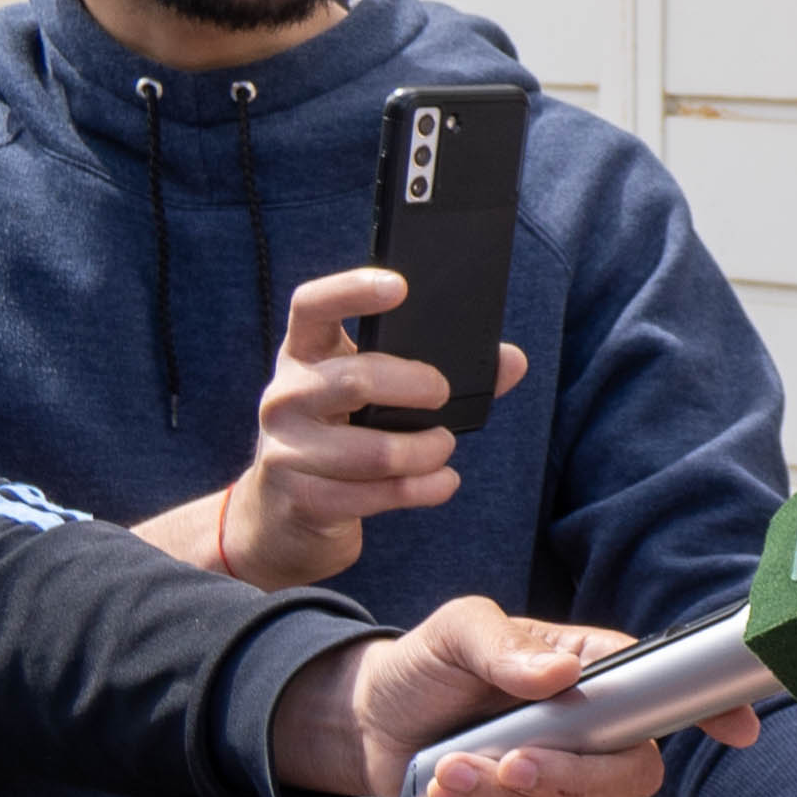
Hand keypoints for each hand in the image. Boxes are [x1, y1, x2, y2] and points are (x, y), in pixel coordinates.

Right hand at [143, 268, 531, 588]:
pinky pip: (375, 496)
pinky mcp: (303, 498)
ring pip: (374, 451)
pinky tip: (443, 482)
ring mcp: (287, 450)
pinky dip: (422, 490)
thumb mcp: (371, 395)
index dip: (352, 291)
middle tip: (443, 393)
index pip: (312, 306)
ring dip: (426, 451)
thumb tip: (512, 361)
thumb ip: (436, 373)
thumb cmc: (343, 433)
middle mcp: (285, 396)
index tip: (400, 286)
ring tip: (444, 445)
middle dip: (415, 386)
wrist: (287, 510)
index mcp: (303, 353)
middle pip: (355, 380)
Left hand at [271, 597, 751, 796]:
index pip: (669, 693)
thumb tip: (557, 674)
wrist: (371, 721)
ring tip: (445, 767)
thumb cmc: (427, 665)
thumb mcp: (456, 632)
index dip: (714, 710)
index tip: (738, 731)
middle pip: (633, 779)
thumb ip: (501, 645)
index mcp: (593, 674)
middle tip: (504, 759)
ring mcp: (565, 787)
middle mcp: (594, 735)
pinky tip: (442, 794)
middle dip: (570, 778)